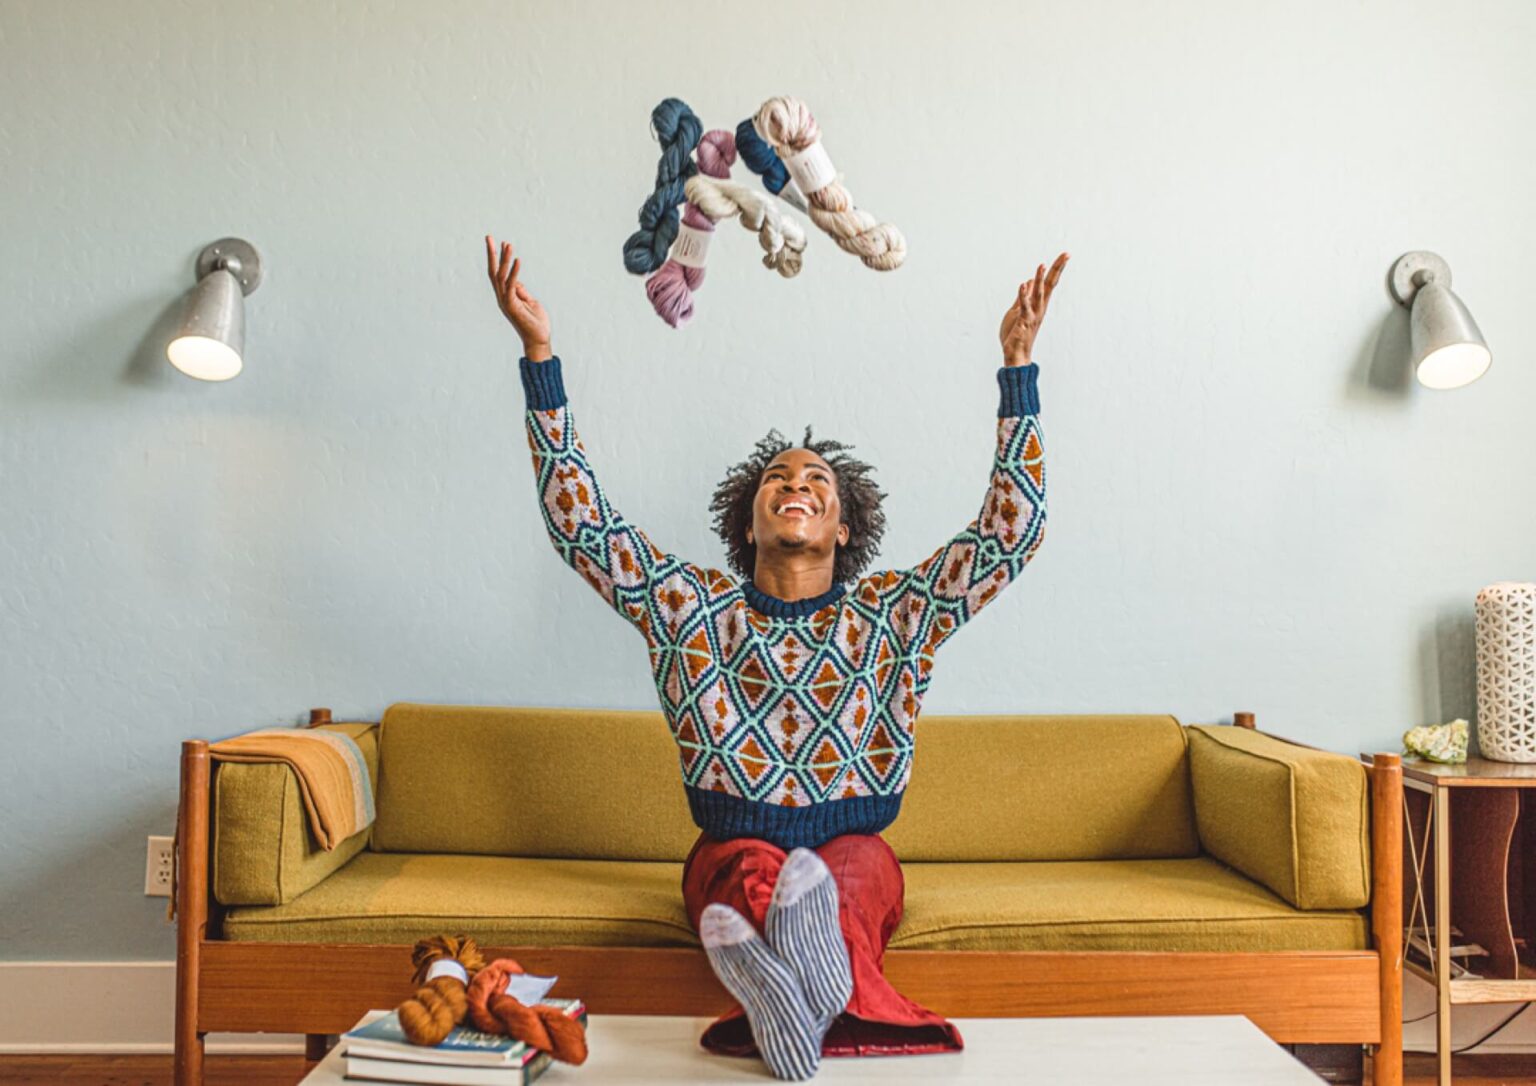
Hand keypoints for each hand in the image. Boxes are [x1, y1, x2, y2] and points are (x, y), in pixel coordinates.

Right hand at [485, 235, 551, 360]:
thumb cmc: (536, 323)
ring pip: (502, 276)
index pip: (498, 273)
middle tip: (489, 236)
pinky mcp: (513, 306)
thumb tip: (517, 281)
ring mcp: (506, 301)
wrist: (538, 341)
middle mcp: (503, 297)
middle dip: (492, 254)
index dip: (498, 258)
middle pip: (494, 272)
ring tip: (508, 244)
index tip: (499, 242)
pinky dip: (515, 272)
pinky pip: (512, 286)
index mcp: (506, 295)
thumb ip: (522, 291)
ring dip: (505, 260)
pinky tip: (518, 260)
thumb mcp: (530, 302)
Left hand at [1000, 252, 1068, 366]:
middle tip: (1066, 254)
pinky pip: (1024, 307)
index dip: (1056, 269)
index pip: (1049, 283)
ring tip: (1041, 265)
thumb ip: (1022, 297)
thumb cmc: (1016, 334)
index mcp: (1038, 304)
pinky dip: (1023, 296)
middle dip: (1057, 269)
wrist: (1015, 355)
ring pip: (1038, 294)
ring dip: (1039, 279)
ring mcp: (1033, 315)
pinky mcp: (1024, 322)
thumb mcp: (1017, 311)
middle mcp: (1039, 308)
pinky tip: (1022, 285)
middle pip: (1049, 285)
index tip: (1065, 255)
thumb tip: (1027, 281)